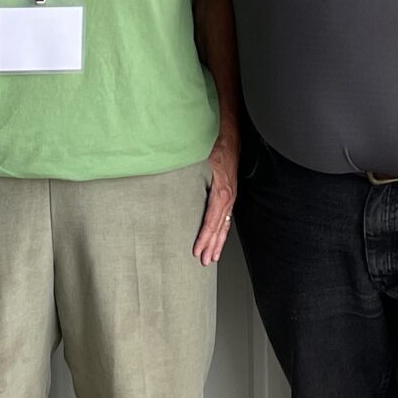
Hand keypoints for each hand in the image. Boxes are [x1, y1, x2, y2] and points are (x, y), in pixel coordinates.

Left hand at [193, 128, 238, 263]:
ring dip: (218, 242)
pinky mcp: (229, 194)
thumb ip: (187, 169)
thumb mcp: (200, 157)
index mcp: (221, 191)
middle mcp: (228, 197)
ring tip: (212, 256)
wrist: (230, 136)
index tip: (197, 250)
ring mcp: (230, 196)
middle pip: (219, 227)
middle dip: (212, 246)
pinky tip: (219, 237)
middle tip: (204, 261)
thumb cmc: (215, 145)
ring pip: (224, 225)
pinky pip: (226, 217)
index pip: (211, 221)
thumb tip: (168, 172)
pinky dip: (223, 231)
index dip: (204, 237)